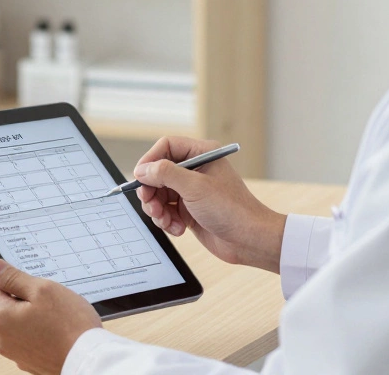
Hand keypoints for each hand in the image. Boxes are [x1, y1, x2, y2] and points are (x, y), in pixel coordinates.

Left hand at [0, 259, 100, 374]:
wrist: (89, 360)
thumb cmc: (69, 325)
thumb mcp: (42, 290)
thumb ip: (13, 277)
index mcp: (1, 318)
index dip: (12, 278)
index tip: (30, 281)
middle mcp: (1, 339)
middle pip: (5, 305)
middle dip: (24, 298)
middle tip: (49, 300)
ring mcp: (15, 353)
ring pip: (18, 321)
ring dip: (33, 314)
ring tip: (55, 317)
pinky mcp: (29, 361)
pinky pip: (29, 337)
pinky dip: (39, 331)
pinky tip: (57, 331)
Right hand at [135, 137, 286, 271]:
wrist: (249, 240)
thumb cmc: (232, 210)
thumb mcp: (195, 187)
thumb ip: (166, 174)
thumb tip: (142, 169)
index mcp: (201, 154)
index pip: (166, 147)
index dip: (150, 161)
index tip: (140, 178)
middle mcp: (195, 170)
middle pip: (158, 172)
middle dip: (151, 191)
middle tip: (151, 205)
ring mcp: (191, 190)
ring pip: (159, 194)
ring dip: (158, 209)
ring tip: (167, 221)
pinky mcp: (189, 210)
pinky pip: (166, 210)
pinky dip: (167, 221)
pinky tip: (179, 229)